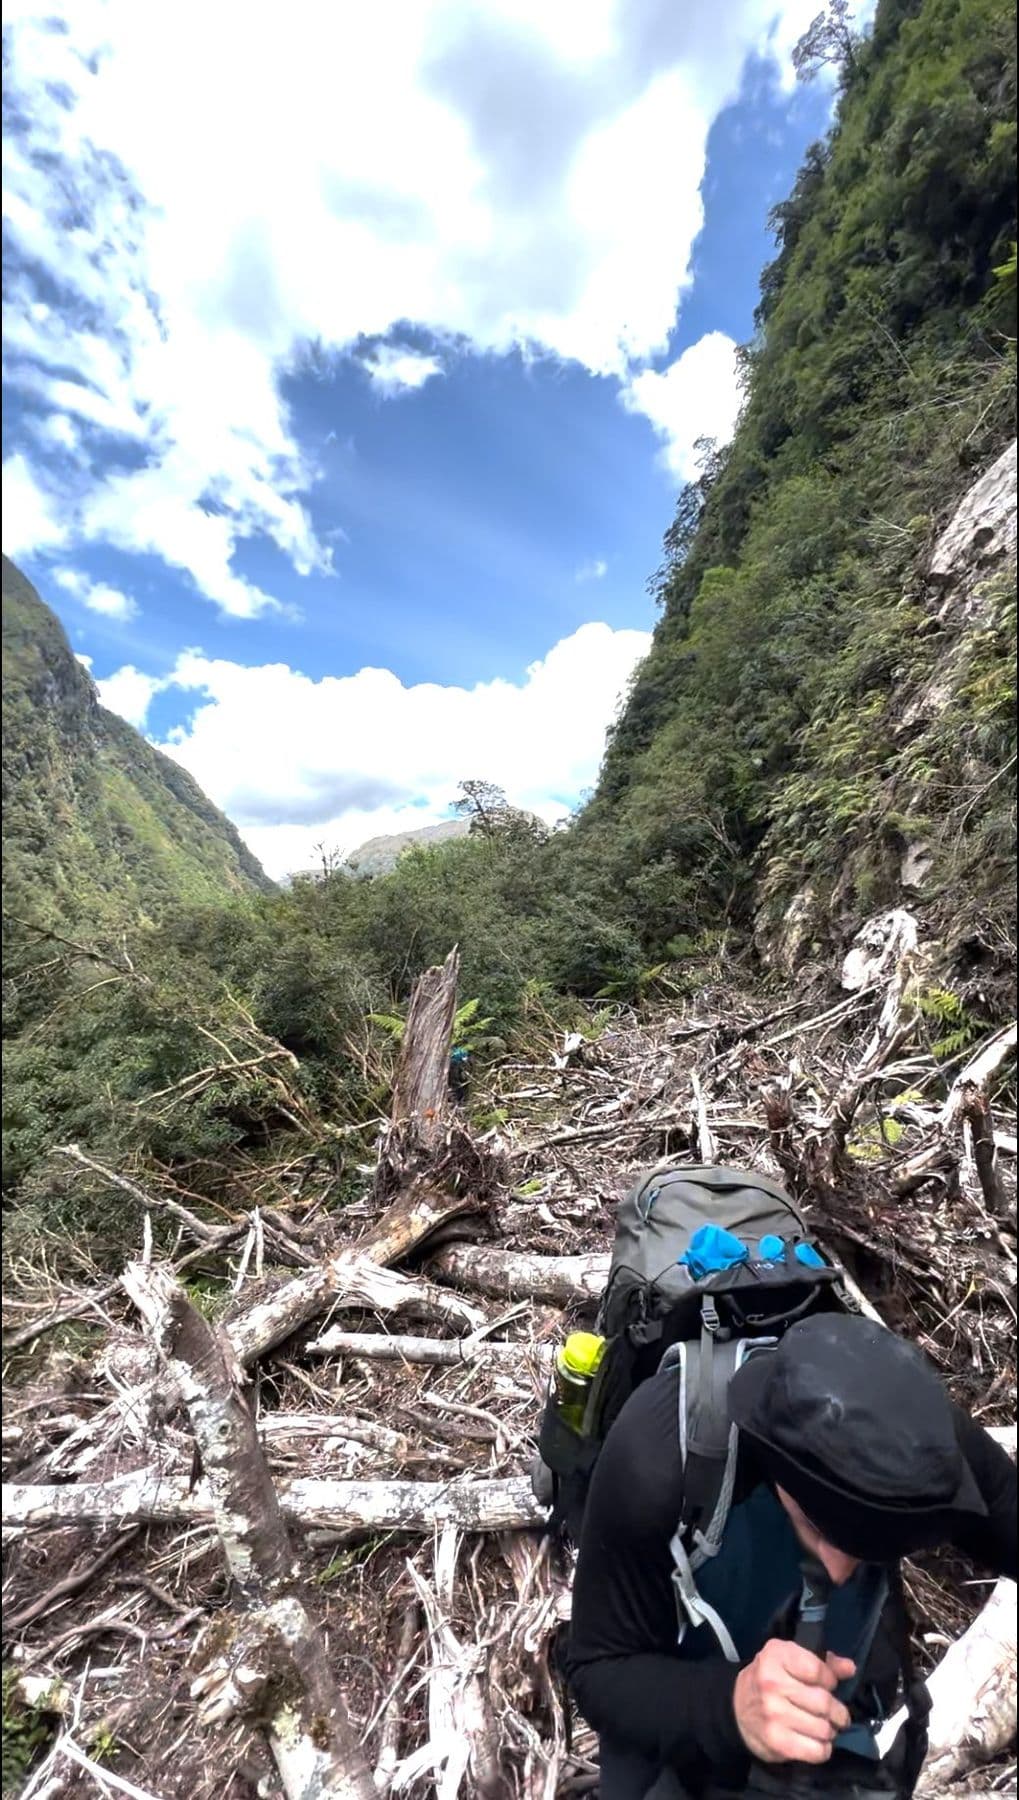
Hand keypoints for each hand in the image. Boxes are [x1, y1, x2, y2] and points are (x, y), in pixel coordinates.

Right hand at [733, 1639, 855, 1764]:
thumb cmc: (769, 1680)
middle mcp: (772, 1684)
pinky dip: (823, 1749)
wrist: (736, 1709)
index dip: (830, 1680)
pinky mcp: (777, 1741)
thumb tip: (849, 1668)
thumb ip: (823, 1663)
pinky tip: (816, 1742)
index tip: (828, 1686)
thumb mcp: (790, 1660)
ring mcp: (774, 1714)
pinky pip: (816, 1751)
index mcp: (776, 1656)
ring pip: (823, 1728)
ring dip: (830, 1730)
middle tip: (837, 1714)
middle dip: (837, 1711)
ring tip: (824, 1727)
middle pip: (824, 1702)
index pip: (818, 1670)